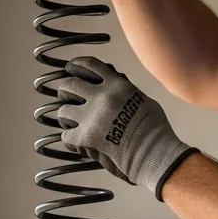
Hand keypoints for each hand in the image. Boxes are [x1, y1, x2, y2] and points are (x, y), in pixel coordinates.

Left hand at [56, 56, 198, 200]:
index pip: (90, 65)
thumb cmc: (154, 129)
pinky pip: (66, 136)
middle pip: (70, 85)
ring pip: (63, 110)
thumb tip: (117, 82)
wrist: (154, 153)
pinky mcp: (85, 138)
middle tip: (67, 97)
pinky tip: (77, 141)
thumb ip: (126, 90)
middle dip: (66, 91)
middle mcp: (101, 97)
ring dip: (66, 116)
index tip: (71, 68)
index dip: (77, 65)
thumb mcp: (143, 100)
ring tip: (71, 121)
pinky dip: (70, 139)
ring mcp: (91, 118)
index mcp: (116, 85)